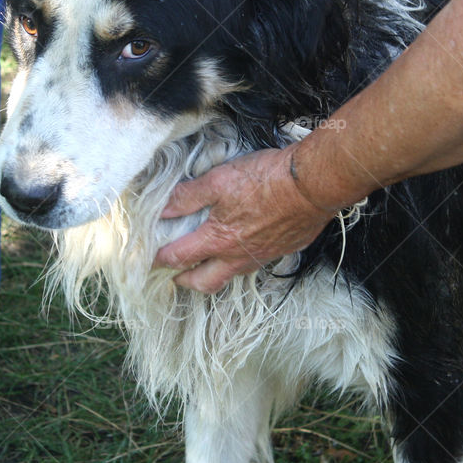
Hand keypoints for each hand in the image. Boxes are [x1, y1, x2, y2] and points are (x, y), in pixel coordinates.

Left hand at [153, 146, 336, 292]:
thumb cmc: (266, 180)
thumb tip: (162, 210)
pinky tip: (240, 247)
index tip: (148, 261)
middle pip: (205, 282)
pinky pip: (255, 264)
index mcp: (218, 240)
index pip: (180, 258)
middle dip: (185, 281)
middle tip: (175, 273)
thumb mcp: (219, 180)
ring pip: (231, 275)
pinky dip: (240, 261)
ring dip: (214, 272)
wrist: (314, 184)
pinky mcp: (282, 250)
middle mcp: (238, 256)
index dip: (160, 260)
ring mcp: (262, 256)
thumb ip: (188, 197)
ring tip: (205, 262)